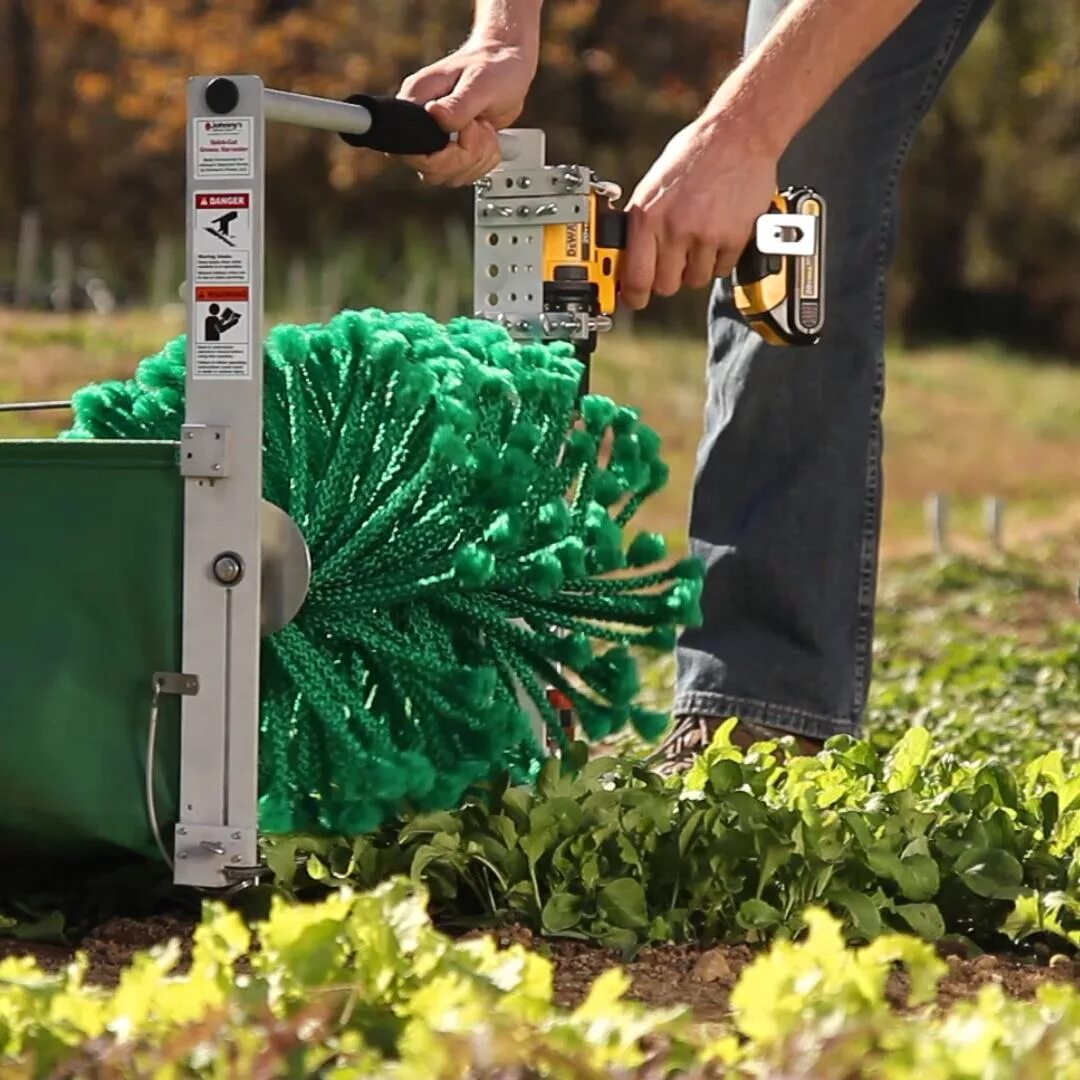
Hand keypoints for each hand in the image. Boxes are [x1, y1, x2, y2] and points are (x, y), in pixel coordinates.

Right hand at [397, 38, 536, 186]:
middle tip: (479, 128)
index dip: (438, 155)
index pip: (408, 150)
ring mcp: (436, 138)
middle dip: (464, 157)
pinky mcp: (451, 149)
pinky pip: (462, 174)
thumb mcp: (480, 83)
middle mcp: (422, 122)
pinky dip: (482, 162)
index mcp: (417, 100)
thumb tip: (435, 115)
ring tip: (485, 128)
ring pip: (449, 176)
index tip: (460, 137)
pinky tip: (488, 138)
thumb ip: (458, 104)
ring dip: (477, 159)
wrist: (508, 65)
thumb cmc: (493, 66)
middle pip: (431, 170)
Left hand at [621, 115, 779, 309]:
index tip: (635, 299)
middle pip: (666, 286)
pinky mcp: (734, 238)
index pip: (635, 277)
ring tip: (699, 240)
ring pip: (695, 280)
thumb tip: (627, 256)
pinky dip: (720, 258)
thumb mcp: (653, 186)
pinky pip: (722, 269)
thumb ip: (642, 223)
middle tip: (673, 263)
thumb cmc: (695, 155)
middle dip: (668, 279)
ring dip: (696, 268)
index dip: (633, 295)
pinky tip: (719, 233)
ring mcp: (706, 235)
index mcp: (648, 216)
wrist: (738, 136)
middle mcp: (675, 228)